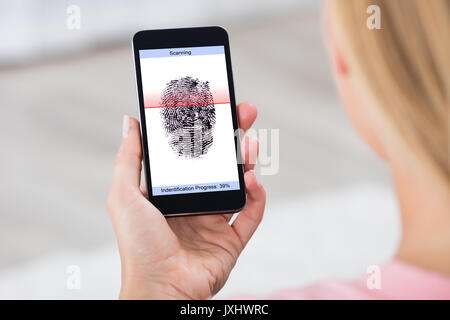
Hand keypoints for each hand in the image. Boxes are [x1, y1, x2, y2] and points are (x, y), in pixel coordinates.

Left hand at [106, 102, 265, 298]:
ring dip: (247, 162)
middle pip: (219, 164)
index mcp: (171, 191)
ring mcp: (214, 222)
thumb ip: (129, 158)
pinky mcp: (231, 240)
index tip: (213, 106)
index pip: (192, 153)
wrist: (160, 288)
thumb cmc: (138, 244)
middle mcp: (194, 203)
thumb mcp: (124, 194)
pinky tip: (252, 181)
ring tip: (249, 146)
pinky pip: (251, 215)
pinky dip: (257, 197)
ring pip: (238, 184)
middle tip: (245, 112)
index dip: (204, 129)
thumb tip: (130, 122)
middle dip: (233, 136)